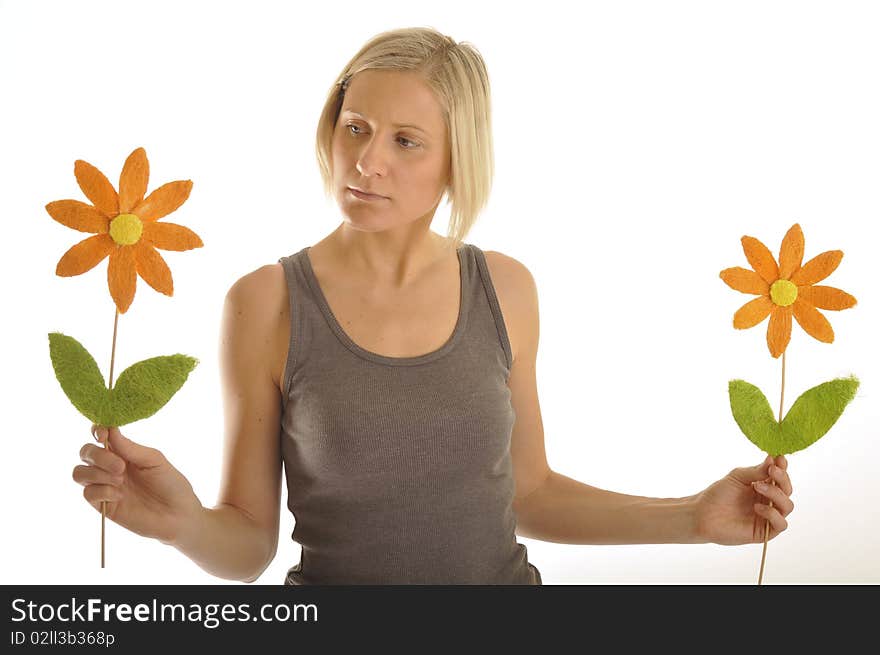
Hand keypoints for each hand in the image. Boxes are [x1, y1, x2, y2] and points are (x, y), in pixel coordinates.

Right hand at [73, 424, 202, 544]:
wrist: (178, 515)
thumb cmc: (171, 484)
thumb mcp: (154, 461)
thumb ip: (130, 448)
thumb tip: (110, 430)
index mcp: (124, 452)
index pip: (100, 436)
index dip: (96, 431)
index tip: (102, 434)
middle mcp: (110, 467)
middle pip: (85, 452)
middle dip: (98, 456)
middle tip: (120, 466)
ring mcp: (105, 485)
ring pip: (80, 472)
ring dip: (97, 473)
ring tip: (121, 480)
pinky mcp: (103, 505)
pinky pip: (88, 493)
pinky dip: (102, 491)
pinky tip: (120, 496)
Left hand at [692, 454, 793, 544]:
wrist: (703, 514)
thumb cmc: (718, 494)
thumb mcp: (737, 477)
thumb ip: (756, 471)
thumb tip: (773, 458)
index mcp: (763, 486)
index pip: (780, 477)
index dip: (783, 468)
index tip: (780, 458)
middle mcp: (768, 501)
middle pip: (787, 490)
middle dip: (782, 478)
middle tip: (771, 470)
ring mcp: (768, 516)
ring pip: (787, 506)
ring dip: (776, 494)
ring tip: (757, 486)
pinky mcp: (765, 531)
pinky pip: (781, 523)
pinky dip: (772, 513)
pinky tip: (757, 507)